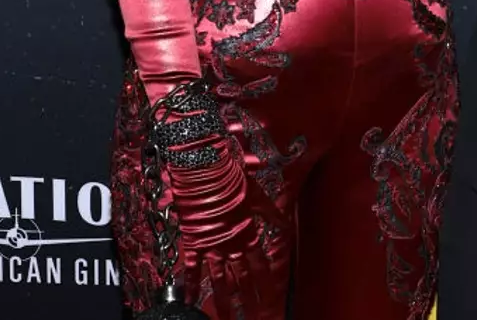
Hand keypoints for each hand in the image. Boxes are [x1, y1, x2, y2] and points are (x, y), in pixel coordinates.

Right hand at [167, 138, 278, 317]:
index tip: (273, 300)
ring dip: (224, 303)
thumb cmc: (234, 179)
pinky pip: (192, 270)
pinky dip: (190, 287)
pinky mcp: (194, 243)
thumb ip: (272, 213)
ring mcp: (212, 246)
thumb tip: (286, 224)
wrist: (207, 170)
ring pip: (219, 282)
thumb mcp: (258, 196)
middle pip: (242, 280)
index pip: (261, 266)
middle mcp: (231, 245)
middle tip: (256, 318)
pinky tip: (189, 303)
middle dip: (250, 301)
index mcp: (248, 234)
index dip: (267, 284)